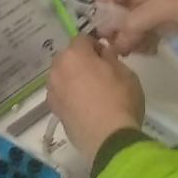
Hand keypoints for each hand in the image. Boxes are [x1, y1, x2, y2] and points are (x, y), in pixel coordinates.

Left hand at [46, 35, 145, 158]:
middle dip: (81, 61)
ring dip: (73, 79)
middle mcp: (57, 69)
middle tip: (99, 73)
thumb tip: (102, 53)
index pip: (82, 39)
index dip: (95, 45)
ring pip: (63, 77)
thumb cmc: (120, 100)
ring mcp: (53, 91)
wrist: (108, 139)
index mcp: (74, 54)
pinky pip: (62, 95)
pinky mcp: (54, 111)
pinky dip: (70, 96)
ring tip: (91, 92)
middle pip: (68, 57)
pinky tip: (85, 106)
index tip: (106, 56)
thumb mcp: (125, 72)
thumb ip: (110, 58)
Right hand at [90, 0, 177, 54]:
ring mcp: (156, 8)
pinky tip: (148, 54)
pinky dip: (146, 42)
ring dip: (131, 40)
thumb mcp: (161, 7)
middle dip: (115, 32)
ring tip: (132, 56)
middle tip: (115, 54)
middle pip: (118, 13)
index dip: (98, 15)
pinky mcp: (169, 21)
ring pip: (134, 26)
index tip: (97, 38)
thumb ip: (135, 23)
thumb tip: (115, 42)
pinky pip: (150, 33)